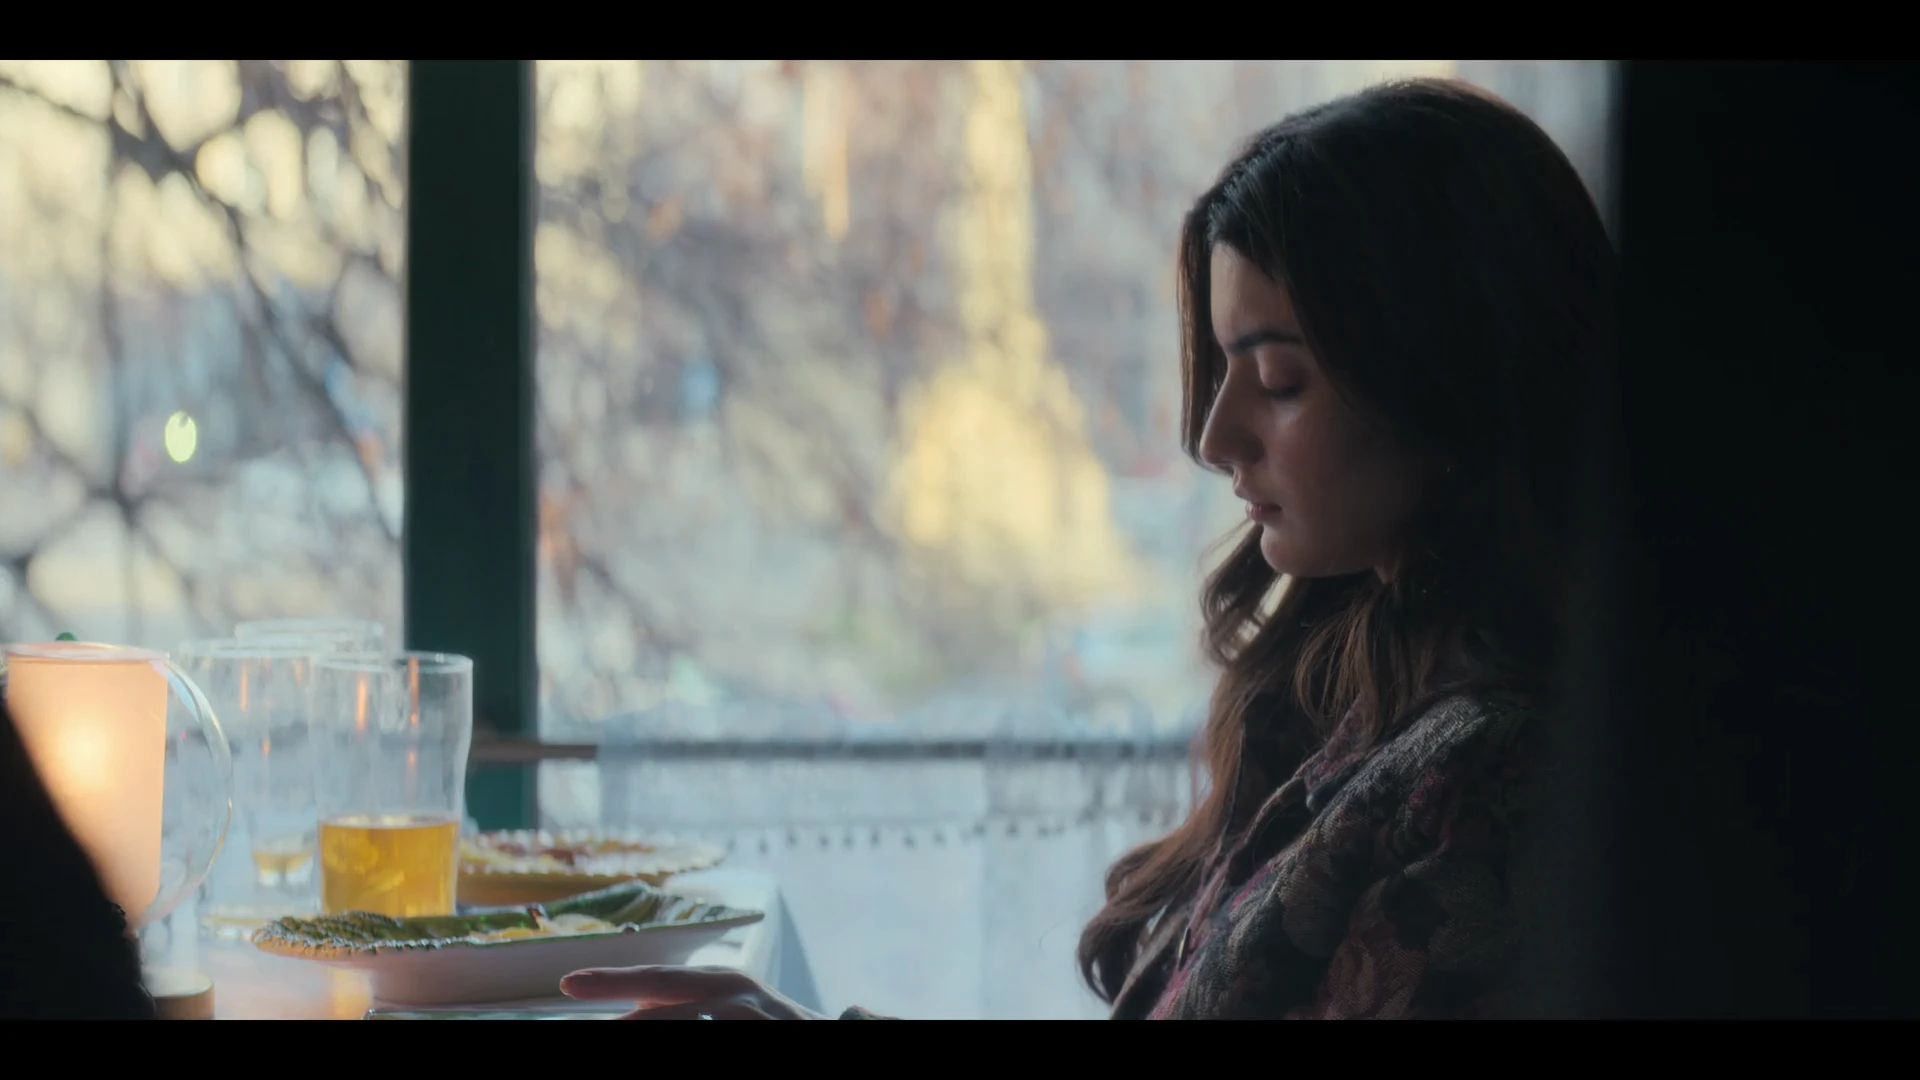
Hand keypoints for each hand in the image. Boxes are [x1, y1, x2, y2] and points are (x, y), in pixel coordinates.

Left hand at [559, 965, 827, 1019]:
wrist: (826, 1033)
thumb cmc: (765, 1022)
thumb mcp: (726, 1004)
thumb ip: (682, 1002)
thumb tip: (631, 1001)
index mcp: (719, 980)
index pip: (656, 978)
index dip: (611, 980)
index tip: (568, 983)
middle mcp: (735, 995)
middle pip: (664, 1006)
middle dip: (620, 1014)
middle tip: (580, 1013)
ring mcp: (753, 1018)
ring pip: (682, 1022)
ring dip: (642, 1026)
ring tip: (616, 1029)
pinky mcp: (769, 1034)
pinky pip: (713, 1039)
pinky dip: (693, 1055)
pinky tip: (661, 1027)